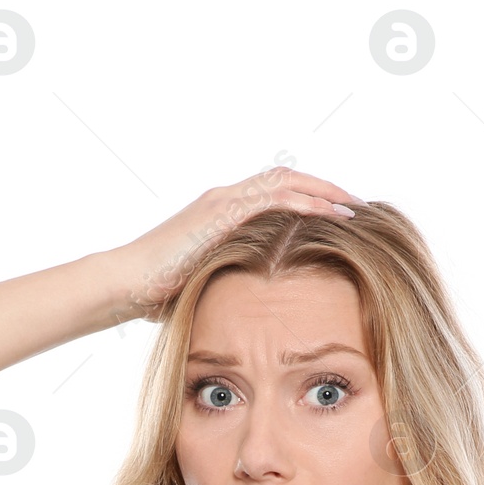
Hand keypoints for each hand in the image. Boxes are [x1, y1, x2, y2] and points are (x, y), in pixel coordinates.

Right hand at [111, 167, 363, 320]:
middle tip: (357, 205)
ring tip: (353, 206)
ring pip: (284, 181)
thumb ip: (230, 280)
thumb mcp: (206, 283)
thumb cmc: (157, 293)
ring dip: (323, 191)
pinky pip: (271, 199)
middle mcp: (224, 199)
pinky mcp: (219, 213)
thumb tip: (254, 305)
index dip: (309, 201)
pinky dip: (305, 203)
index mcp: (222, 214)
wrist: (126, 284)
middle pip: (286, 180)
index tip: (339, 217)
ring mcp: (221, 202)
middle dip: (325, 190)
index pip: (275, 194)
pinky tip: (330, 213)